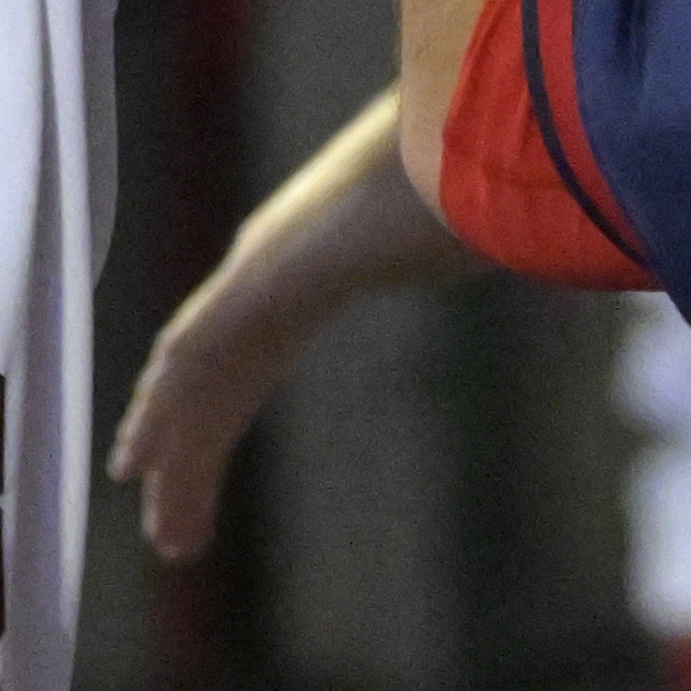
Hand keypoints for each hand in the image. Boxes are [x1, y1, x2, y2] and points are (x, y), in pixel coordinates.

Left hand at [109, 86, 470, 557]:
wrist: (449, 148)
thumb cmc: (474, 180)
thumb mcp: (467, 231)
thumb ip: (476, 251)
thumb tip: (556, 258)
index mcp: (310, 271)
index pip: (250, 361)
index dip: (219, 414)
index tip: (200, 461)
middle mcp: (266, 278)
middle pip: (215, 388)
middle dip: (191, 460)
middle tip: (175, 536)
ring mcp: (249, 279)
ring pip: (190, 386)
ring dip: (171, 458)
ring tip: (167, 541)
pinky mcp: (247, 284)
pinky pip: (186, 359)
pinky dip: (157, 412)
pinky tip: (134, 462)